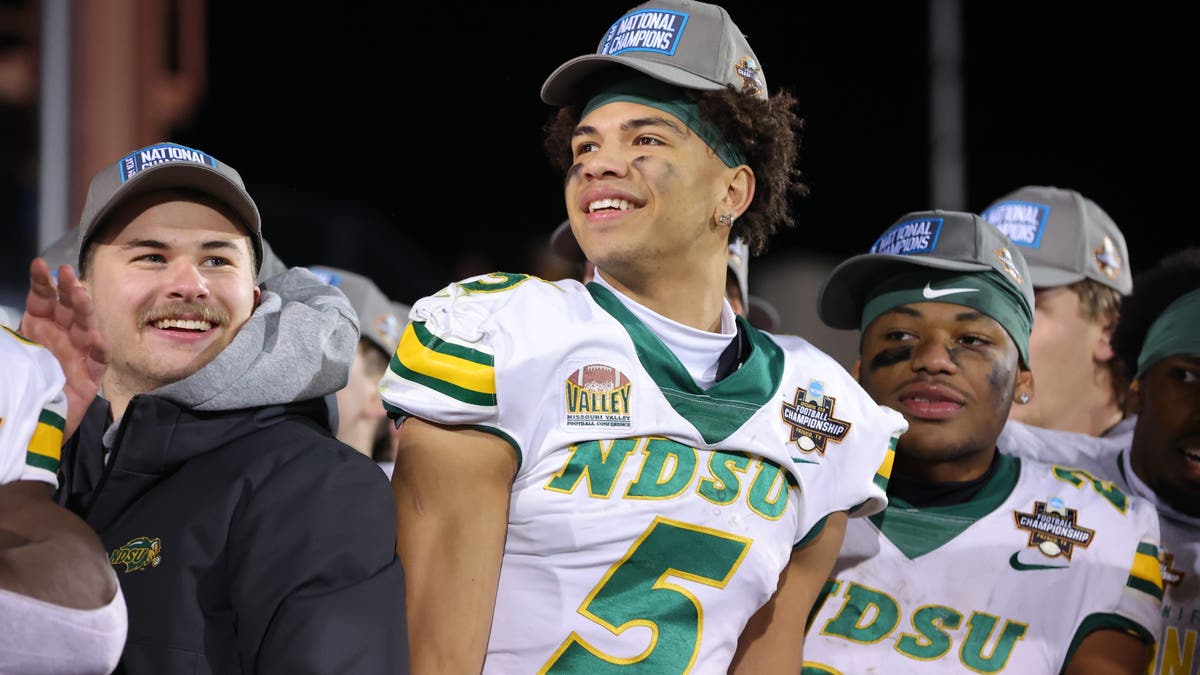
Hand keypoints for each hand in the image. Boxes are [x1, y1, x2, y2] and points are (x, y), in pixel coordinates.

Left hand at [20, 258, 109, 438]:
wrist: (28, 426)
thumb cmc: (17, 387)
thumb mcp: (8, 352)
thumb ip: (13, 335)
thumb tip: (8, 317)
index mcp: (39, 328)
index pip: (43, 300)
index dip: (42, 283)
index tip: (39, 265)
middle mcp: (60, 337)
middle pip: (68, 308)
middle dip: (69, 289)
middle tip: (67, 274)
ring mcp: (77, 355)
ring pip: (86, 327)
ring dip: (85, 310)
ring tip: (81, 294)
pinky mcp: (89, 377)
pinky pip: (98, 359)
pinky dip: (98, 347)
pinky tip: (94, 336)